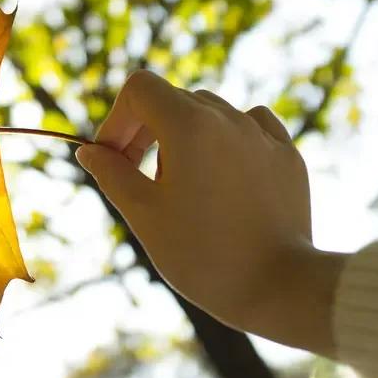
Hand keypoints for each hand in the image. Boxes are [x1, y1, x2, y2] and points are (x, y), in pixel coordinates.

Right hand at [76, 71, 345, 356]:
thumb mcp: (143, 213)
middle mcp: (229, 118)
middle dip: (146, 132)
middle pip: (172, 99)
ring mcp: (263, 135)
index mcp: (189, 124)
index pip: (139, 89)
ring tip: (184, 187)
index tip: (114, 159)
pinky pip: (250, 127)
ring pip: (210, 112)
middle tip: (138, 178)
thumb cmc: (202, 255)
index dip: (117, 120)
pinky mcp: (288, 156)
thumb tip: (90, 152)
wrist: (279, 288)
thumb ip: (111, 173)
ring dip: (185, 137)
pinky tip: (224, 175)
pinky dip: (228, 141)